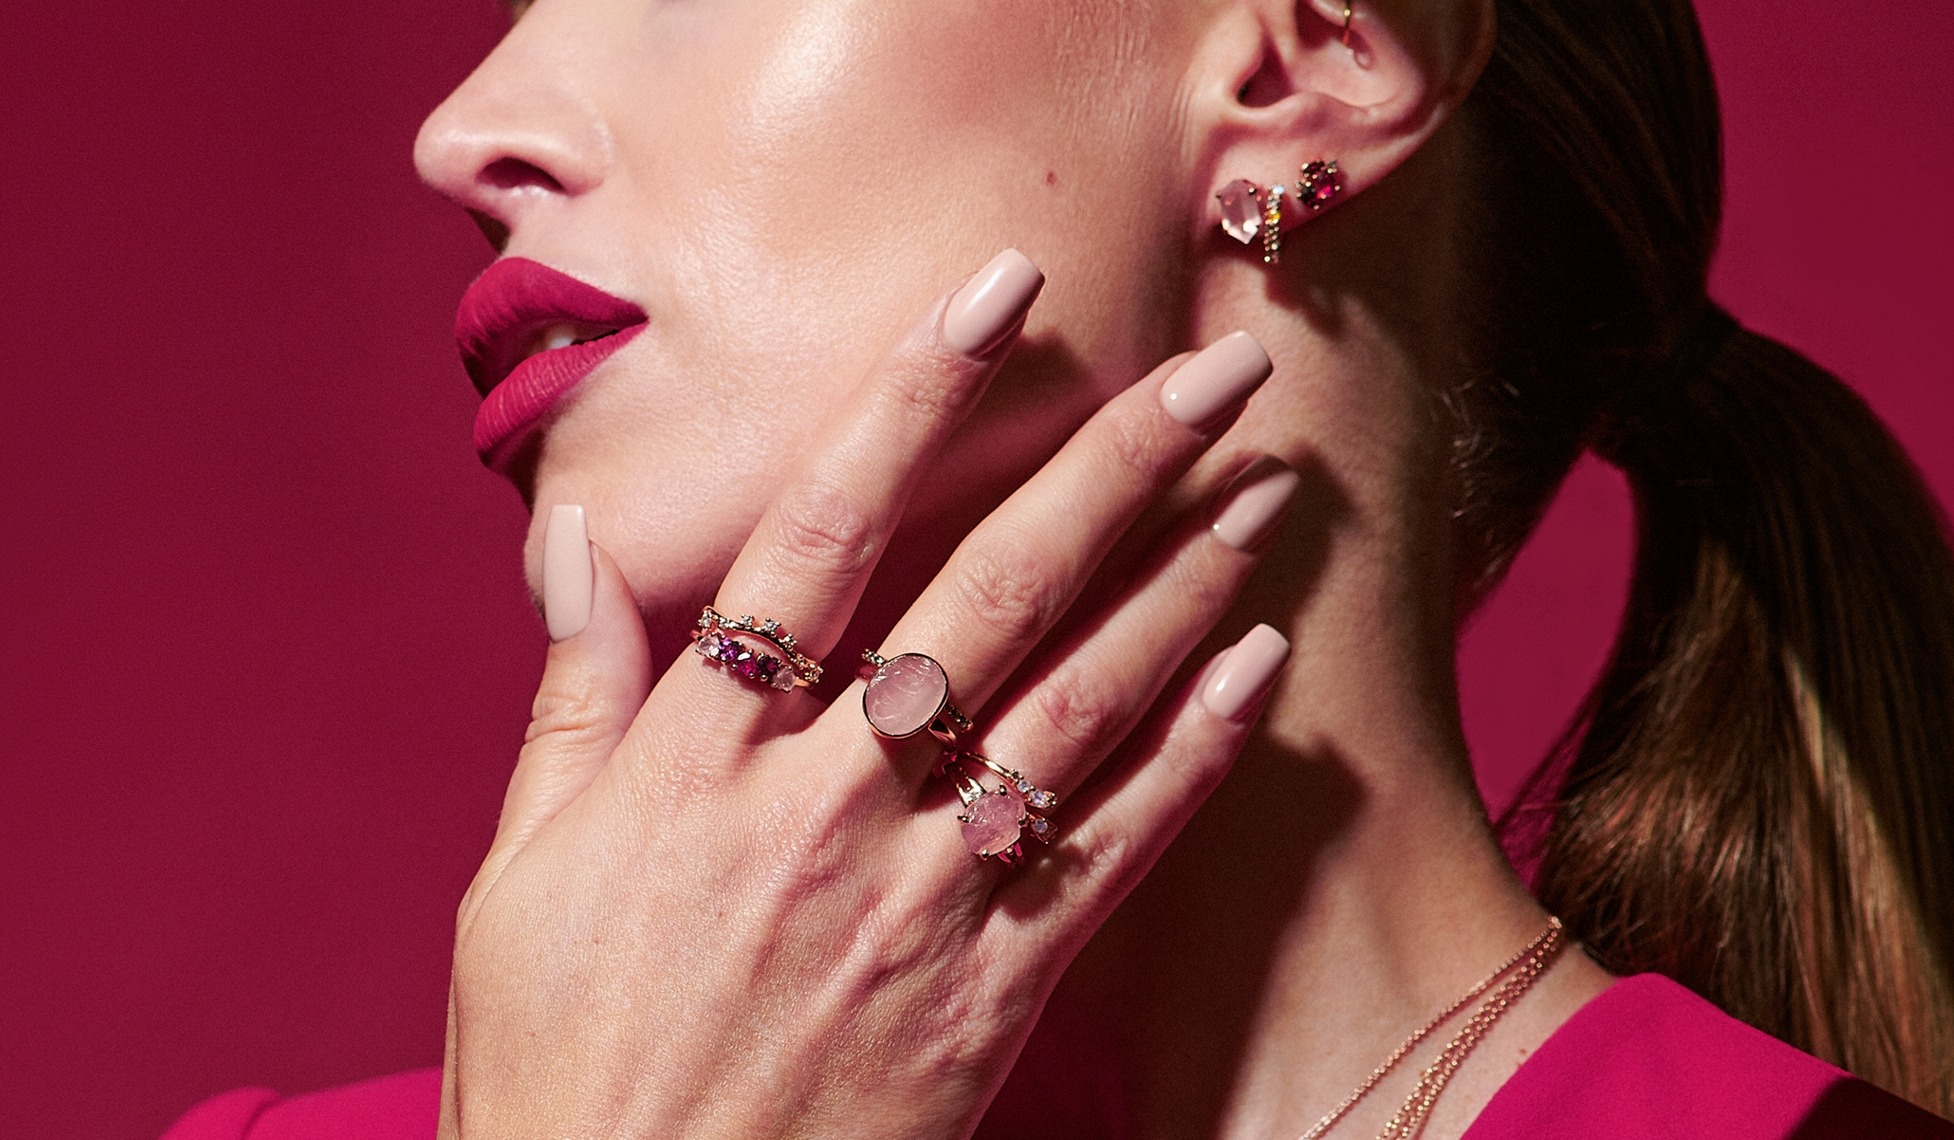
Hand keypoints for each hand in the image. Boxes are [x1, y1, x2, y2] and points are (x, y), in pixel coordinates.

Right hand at [440, 249, 1295, 1137]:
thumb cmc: (560, 1056)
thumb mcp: (521, 871)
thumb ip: (574, 699)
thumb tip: (576, 543)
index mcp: (695, 761)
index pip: (818, 536)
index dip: (910, 402)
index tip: (994, 297)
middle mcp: (819, 807)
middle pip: (989, 596)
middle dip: (1111, 467)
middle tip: (1213, 375)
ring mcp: (915, 899)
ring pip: (1074, 707)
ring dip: (1179, 586)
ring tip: (1260, 490)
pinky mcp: (989, 991)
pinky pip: (1109, 852)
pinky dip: (1191, 757)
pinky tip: (1257, 669)